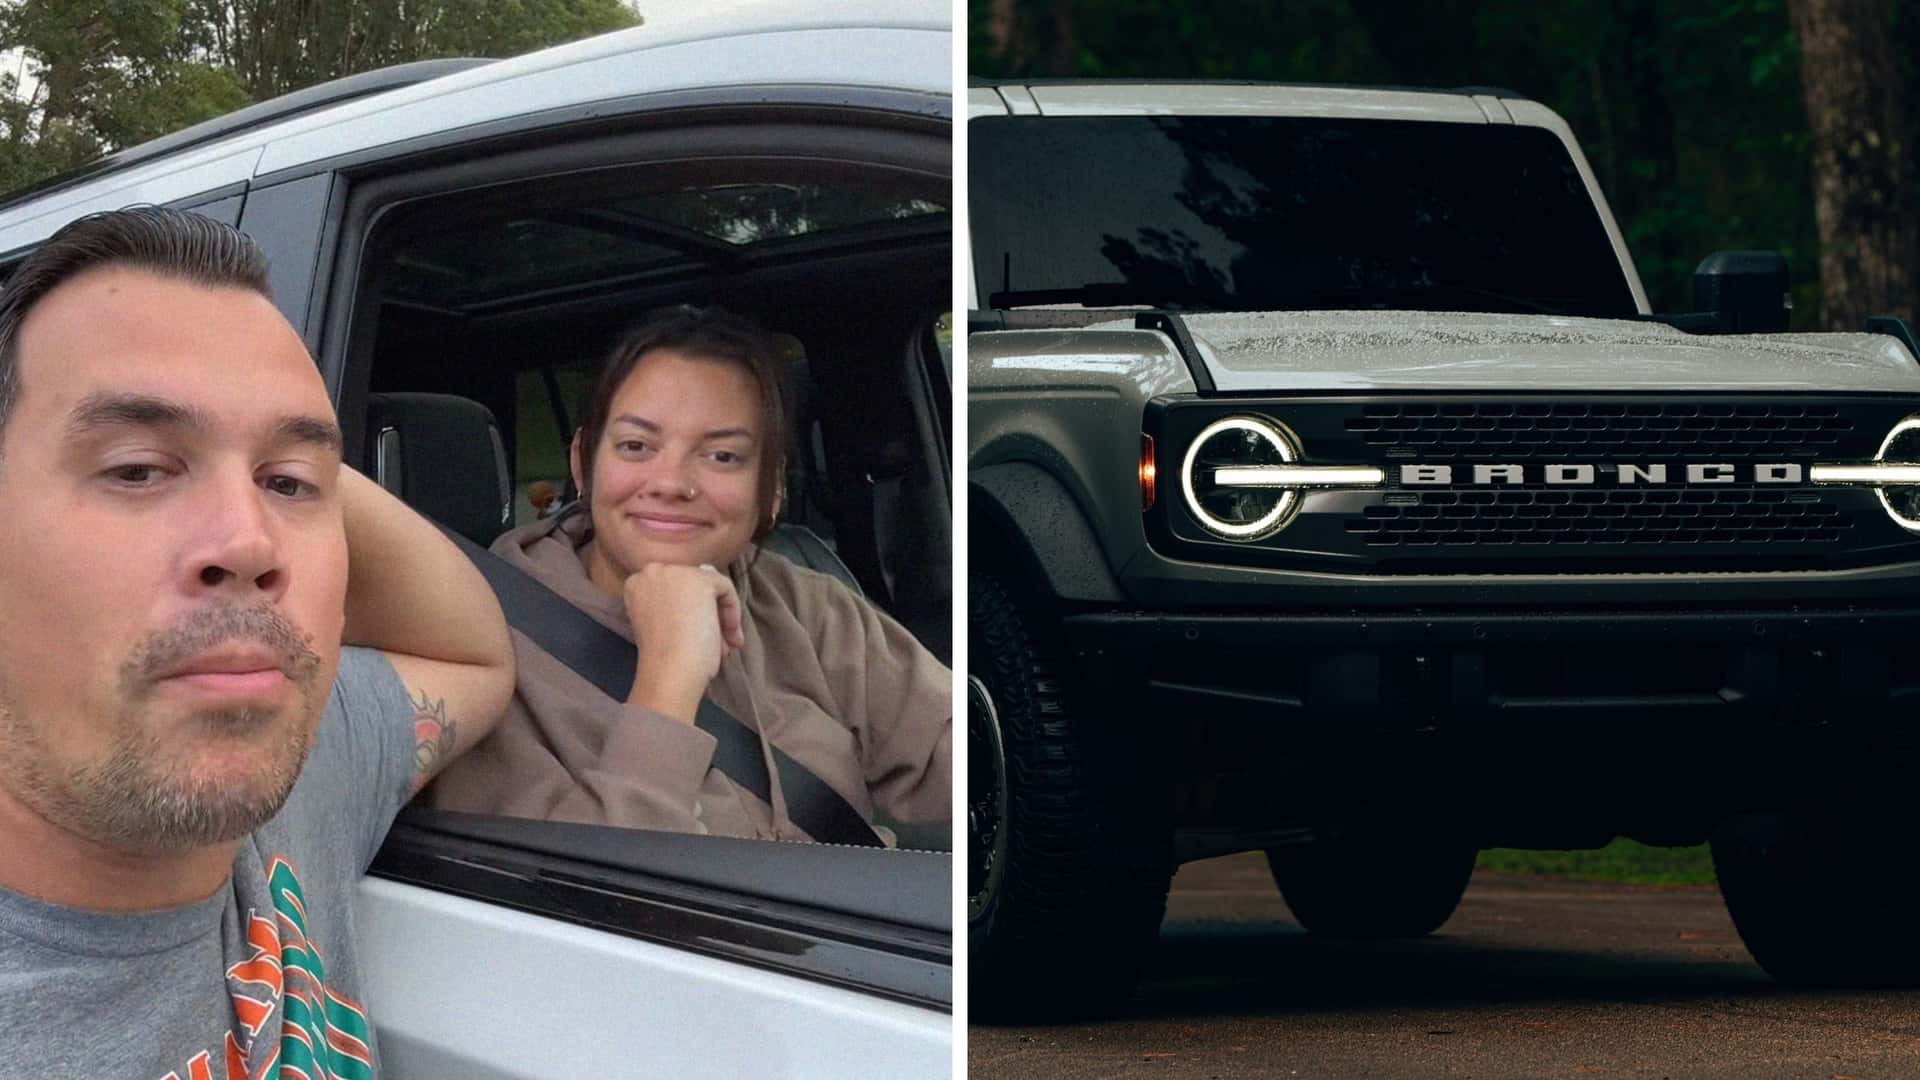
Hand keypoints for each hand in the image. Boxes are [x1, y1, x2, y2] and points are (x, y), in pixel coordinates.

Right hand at [621, 563, 744, 724]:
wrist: (668, 671)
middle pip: (692, 584)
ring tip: (724, 646)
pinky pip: (726, 588)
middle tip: (718, 643)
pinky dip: (732, 612)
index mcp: (636, 584)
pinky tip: (730, 637)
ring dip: (721, 617)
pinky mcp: (699, 579)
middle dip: (708, 613)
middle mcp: (651, 571)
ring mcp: (675, 572)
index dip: (689, 611)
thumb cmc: (663, 659)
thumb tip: (707, 593)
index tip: (695, 635)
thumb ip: (676, 606)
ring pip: (711, 586)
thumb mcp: (661, 625)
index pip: (673, 587)